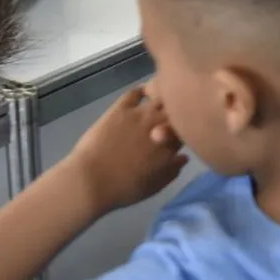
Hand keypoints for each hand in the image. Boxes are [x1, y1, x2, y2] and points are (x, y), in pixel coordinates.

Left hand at [64, 84, 188, 214]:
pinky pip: (135, 92)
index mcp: (171, 144)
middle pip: (177, 109)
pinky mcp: (120, 108)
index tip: (181, 135)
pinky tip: (143, 93)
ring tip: (161, 102)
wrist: (92, 180)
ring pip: (160, 96)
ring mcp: (140, 113)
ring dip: (164, 98)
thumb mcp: (155, 186)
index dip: (186, 130)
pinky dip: (142, 90)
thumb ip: (173, 171)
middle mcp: (160, 123)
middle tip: (172, 117)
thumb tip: (184, 157)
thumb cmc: (125, 188)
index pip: (187, 129)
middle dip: (177, 111)